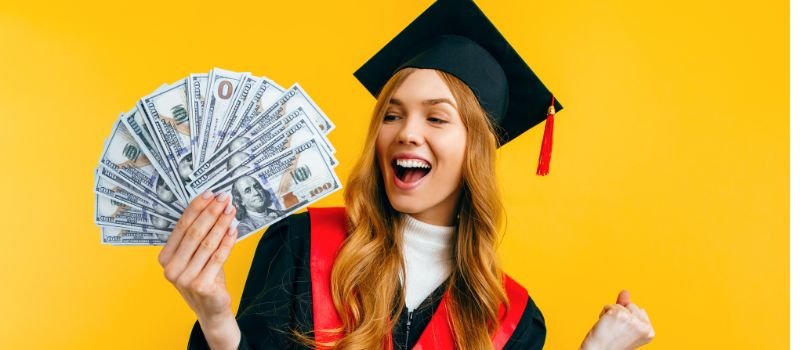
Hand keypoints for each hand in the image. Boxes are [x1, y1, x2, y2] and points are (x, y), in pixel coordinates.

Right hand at [158, 191, 240, 347]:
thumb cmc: (205, 278)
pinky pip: (218, 257)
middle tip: (224, 198)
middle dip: (211, 212)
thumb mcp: (197, 256)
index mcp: (165, 258)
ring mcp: (185, 279)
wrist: (211, 309)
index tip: (210, 194)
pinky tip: (234, 230)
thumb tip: (215, 206)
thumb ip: (201, 235)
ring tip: (231, 211)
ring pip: (207, 243)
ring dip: (221, 224)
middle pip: (194, 233)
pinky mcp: (201, 286)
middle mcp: (171, 269)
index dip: (196, 208)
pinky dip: (227, 242)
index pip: (181, 227)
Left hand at [580, 290, 654, 349]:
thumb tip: (625, 291)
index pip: (640, 310)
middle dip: (621, 314)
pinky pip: (609, 306)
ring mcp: (632, 319)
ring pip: (620, 305)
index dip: (628, 320)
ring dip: (612, 314)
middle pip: (632, 305)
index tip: (623, 333)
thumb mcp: (624, 326)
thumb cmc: (611, 343)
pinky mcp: (619, 314)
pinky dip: (604, 314)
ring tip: (610, 330)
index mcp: (649, 331)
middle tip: (616, 332)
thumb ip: (627, 308)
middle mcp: (644, 326)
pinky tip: (604, 326)